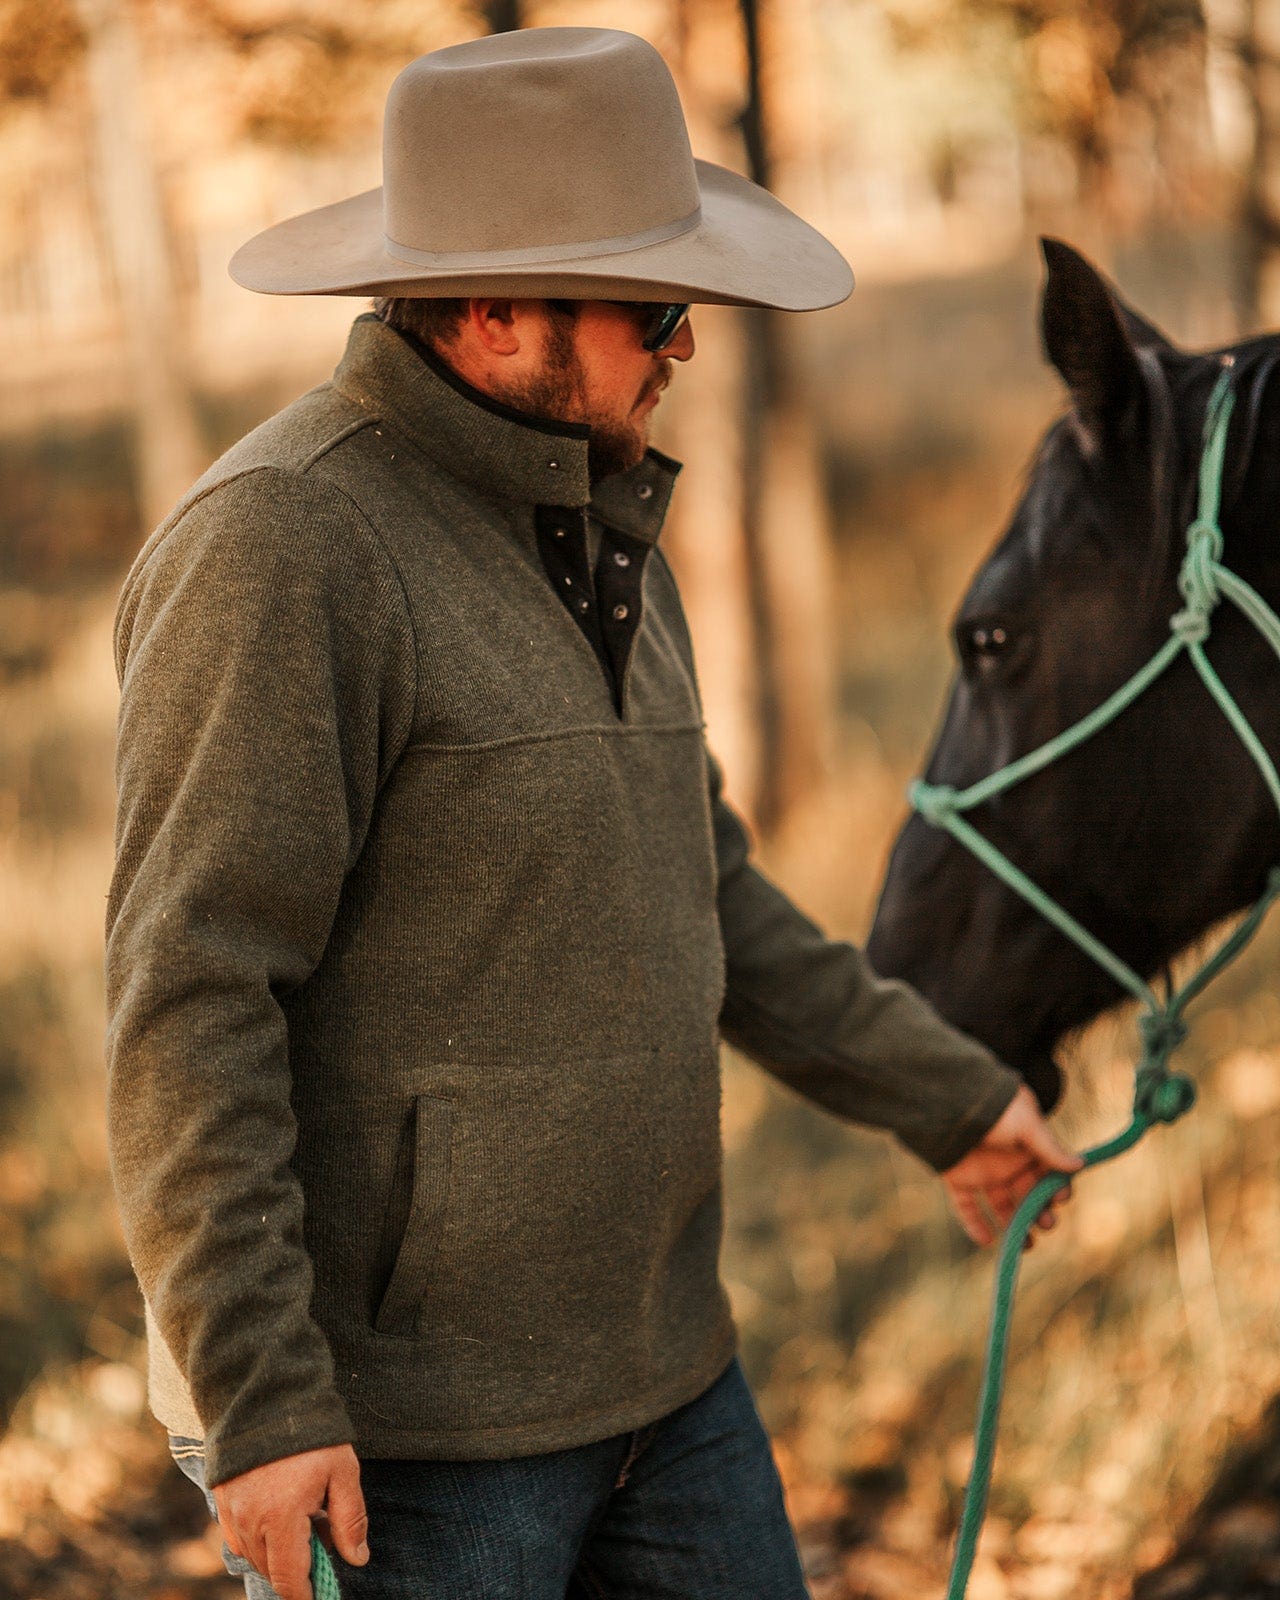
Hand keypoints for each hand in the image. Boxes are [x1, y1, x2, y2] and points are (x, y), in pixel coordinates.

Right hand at [212, 1442, 368, 1599]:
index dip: (306, 1595)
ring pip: (255, 1558)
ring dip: (279, 1555)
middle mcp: (251, 1522)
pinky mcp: (223, 1503)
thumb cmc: (310, 1434)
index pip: (290, 1579)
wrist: (267, 1397)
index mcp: (282, 1517)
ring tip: (304, 1522)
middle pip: (272, 1572)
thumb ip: (350, 1519)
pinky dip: (260, 1540)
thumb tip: (357, 1559)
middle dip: (297, 1573)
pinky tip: (280, 1516)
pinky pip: (240, 1540)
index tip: (322, 1595)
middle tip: (322, 1546)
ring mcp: (233, 1514)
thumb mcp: (342, 1471)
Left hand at [942, 1085, 1082, 1247]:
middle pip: (1028, 1193)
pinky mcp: (958, 1178)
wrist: (949, 1103)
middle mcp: (1007, 1161)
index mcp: (1027, 1146)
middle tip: (1047, 1225)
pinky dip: (975, 1224)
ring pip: (1002, 1205)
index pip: (1048, 1173)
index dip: (1056, 1188)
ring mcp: (983, 1171)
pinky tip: (986, 1241)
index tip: (1060, 1199)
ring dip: (1014, 1226)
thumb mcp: (1026, 1125)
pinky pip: (966, 1206)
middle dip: (1040, 1212)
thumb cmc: (994, 1109)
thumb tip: (1079, 1164)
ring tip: (1026, 1246)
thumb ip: (1050, 1148)